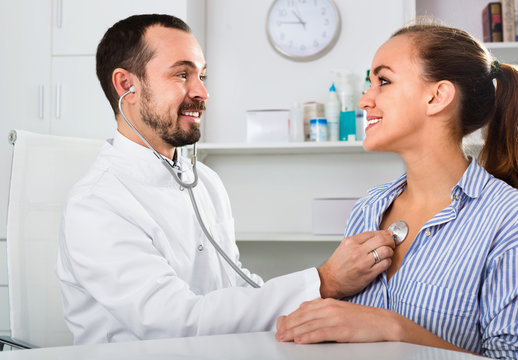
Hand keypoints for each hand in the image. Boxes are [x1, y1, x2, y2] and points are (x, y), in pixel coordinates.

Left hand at [276, 298, 398, 343]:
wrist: (383, 323)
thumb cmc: (363, 320)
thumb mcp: (340, 311)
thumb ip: (323, 312)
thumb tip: (307, 316)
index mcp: (328, 302)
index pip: (304, 309)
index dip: (291, 317)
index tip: (281, 325)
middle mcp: (329, 307)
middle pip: (303, 316)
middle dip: (288, 325)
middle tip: (278, 334)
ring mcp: (335, 318)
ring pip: (309, 325)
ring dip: (293, 332)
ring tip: (284, 338)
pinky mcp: (342, 329)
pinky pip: (321, 333)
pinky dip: (309, 337)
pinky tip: (300, 341)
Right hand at [318, 230, 394, 297]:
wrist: (329, 281)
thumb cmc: (337, 266)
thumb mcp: (344, 247)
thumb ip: (359, 241)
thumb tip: (377, 236)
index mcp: (350, 242)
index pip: (373, 233)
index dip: (384, 233)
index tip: (388, 235)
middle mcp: (357, 250)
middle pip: (382, 240)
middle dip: (390, 241)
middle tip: (391, 244)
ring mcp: (363, 262)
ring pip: (386, 251)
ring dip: (390, 252)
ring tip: (388, 254)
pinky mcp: (368, 274)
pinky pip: (385, 264)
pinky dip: (388, 262)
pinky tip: (384, 262)